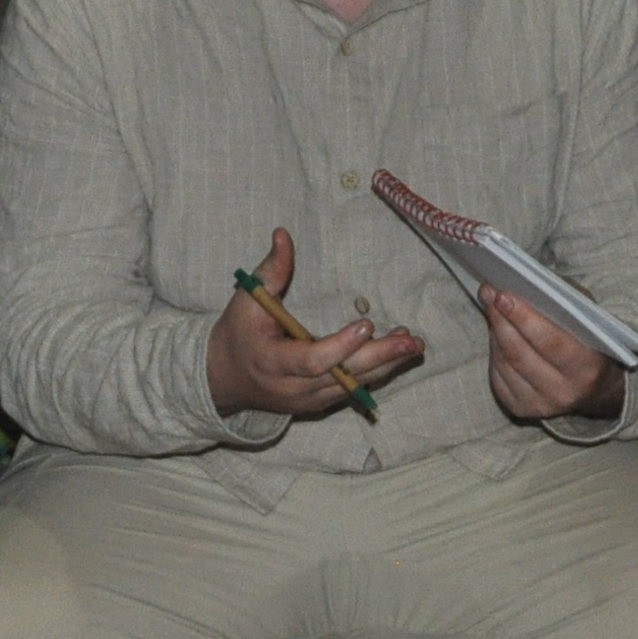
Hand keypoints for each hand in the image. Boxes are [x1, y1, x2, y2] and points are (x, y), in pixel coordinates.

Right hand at [207, 228, 422, 419]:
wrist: (224, 379)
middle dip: (380, 358)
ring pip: (354, 386)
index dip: (341, 346)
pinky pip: (352, 389)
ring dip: (386, 364)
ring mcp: (309, 400)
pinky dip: (376, 371)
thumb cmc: (238, 335)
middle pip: (344, 377)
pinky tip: (398, 354)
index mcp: (274, 363)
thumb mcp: (247, 302)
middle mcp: (295, 388)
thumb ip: (270, 271)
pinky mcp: (319, 403)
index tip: (367, 324)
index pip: (314, 361)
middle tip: (409, 341)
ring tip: (413, 344)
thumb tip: (283, 234)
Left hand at [482, 287, 616, 420]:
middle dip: (501, 319)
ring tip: (490, 305)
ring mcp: (540, 405)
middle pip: (520, 353)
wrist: (595, 388)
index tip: (502, 294)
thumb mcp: (589, 318)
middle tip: (489, 293)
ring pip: (505, 362)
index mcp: (587, 369)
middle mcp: (563, 393)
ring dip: (495, 331)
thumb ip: (564, 300)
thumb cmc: (590, 341)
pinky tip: (496, 331)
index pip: (549, 341)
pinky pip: (498, 375)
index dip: (523, 317)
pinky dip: (495, 349)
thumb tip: (525, 283)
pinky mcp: (520, 409)